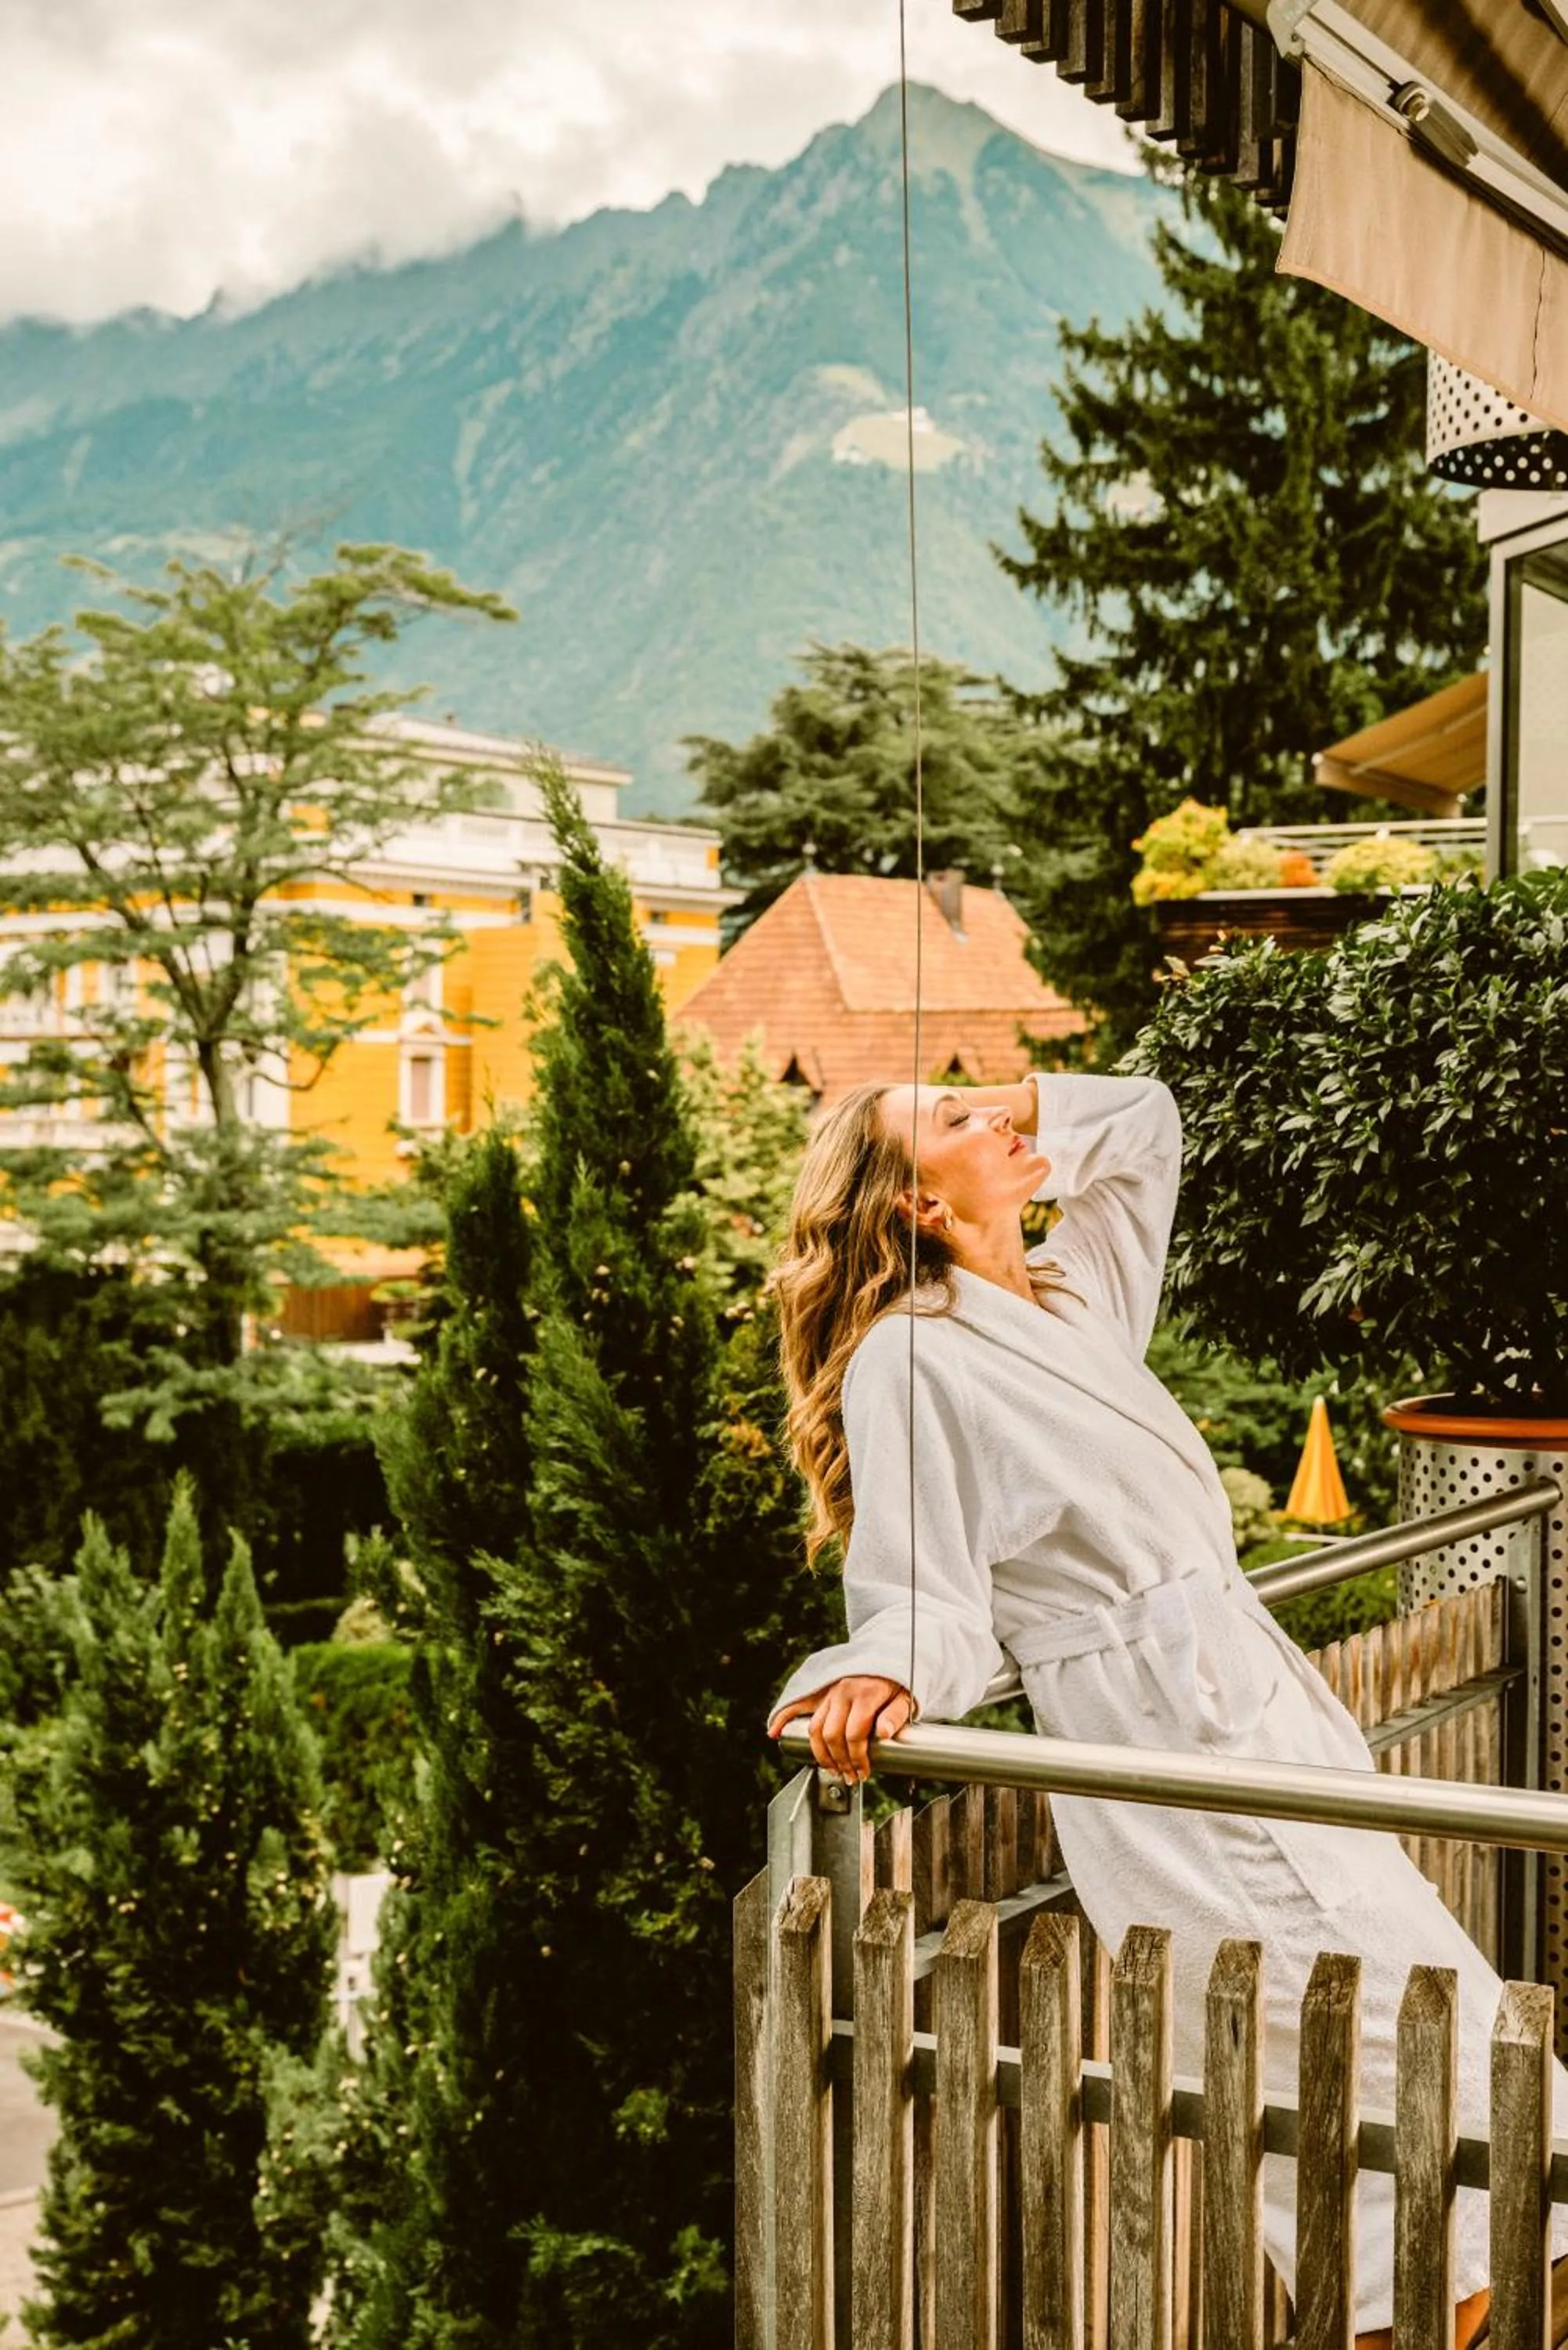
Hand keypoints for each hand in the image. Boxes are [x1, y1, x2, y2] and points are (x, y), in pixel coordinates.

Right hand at [768, 1676, 913, 1782]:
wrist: (886, 1657)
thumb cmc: (897, 1683)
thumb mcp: (905, 1698)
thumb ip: (895, 1715)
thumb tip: (883, 1733)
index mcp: (865, 1694)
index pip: (854, 1733)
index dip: (857, 1758)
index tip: (864, 1772)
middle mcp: (843, 1692)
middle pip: (832, 1734)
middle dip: (839, 1761)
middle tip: (849, 1777)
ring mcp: (829, 1692)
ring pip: (815, 1727)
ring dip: (820, 1754)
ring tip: (832, 1770)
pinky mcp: (821, 1693)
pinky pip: (797, 1705)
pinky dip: (783, 1718)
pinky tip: (775, 1732)